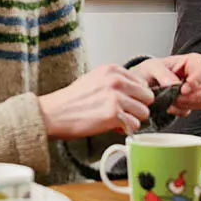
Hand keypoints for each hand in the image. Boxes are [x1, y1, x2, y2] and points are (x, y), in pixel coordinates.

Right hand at [38, 63, 153, 138]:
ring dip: (132, 119)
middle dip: (137, 107)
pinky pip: (134, 126)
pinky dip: (125, 130)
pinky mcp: (114, 115)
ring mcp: (116, 98)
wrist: (53, 114)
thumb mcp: (93, 79)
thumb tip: (135, 92)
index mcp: (112, 70)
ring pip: (143, 112)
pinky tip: (112, 127)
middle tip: (123, 113)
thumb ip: (115, 82)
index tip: (126, 101)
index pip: (142, 82)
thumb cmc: (70, 100)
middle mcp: (116, 81)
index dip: (135, 95)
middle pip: (147, 97)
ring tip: (116, 120)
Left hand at [130, 53, 200, 116]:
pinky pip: (190, 110)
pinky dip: (178, 111)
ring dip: (185, 105)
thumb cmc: (148, 71)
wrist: (139, 85)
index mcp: (191, 62)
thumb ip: (163, 74)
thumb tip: (175, 85)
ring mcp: (194, 92)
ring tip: (169, 102)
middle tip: (177, 98)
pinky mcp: (187, 104)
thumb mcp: (151, 67)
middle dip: (194, 97)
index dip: (197, 80)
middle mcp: (196, 77)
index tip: (183, 89)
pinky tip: (168, 106)